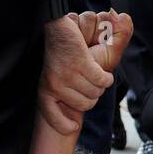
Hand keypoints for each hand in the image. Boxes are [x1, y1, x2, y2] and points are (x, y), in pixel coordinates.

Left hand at [39, 9, 132, 134]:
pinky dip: (106, 77)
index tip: (73, 126)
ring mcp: (69, 75)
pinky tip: (101, 71)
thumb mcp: (52, 77)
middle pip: (86, 104)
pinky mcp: (82, 63)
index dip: (63, 124)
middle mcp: (56, 84)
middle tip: (88, 83)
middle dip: (92, 95)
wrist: (57, 28)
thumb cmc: (58, 54)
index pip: (52, 116)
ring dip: (100, 84)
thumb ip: (61, 97)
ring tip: (94, 73)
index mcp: (46, 89)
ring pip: (96, 92)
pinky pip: (103, 80)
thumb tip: (72, 125)